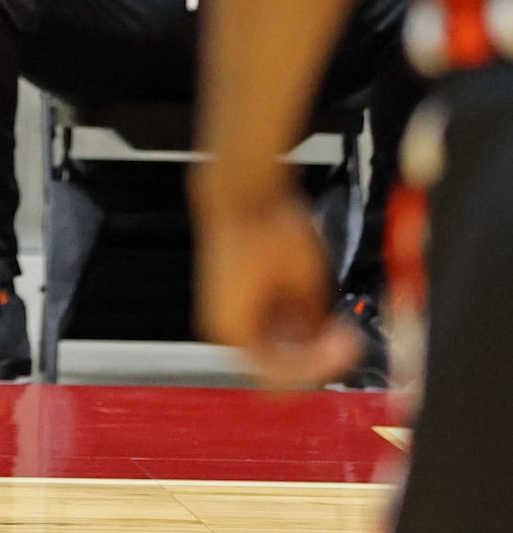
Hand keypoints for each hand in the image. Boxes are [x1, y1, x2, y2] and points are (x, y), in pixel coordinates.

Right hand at [194, 177, 360, 386]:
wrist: (241, 190)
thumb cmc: (263, 226)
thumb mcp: (305, 278)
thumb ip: (319, 321)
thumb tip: (336, 340)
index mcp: (235, 330)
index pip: (278, 381)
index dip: (318, 368)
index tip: (344, 347)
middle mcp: (227, 328)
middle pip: (277, 367)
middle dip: (314, 355)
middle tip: (343, 338)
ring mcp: (230, 312)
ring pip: (275, 347)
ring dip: (306, 340)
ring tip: (332, 317)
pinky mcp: (236, 298)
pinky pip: (269, 325)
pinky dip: (294, 323)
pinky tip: (314, 302)